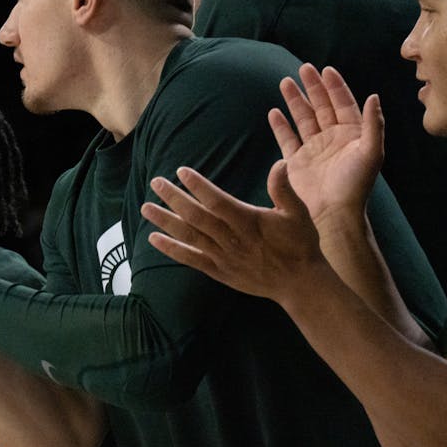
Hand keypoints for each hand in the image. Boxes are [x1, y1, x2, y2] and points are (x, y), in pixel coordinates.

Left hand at [141, 161, 332, 304]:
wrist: (300, 284)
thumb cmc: (300, 245)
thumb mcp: (298, 214)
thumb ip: (284, 189)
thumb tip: (279, 163)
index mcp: (249, 222)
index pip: (217, 201)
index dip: (198, 186)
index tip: (181, 171)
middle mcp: (231, 239)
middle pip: (196, 216)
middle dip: (174, 198)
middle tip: (156, 182)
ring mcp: (222, 257)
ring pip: (188, 236)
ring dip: (165, 221)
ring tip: (146, 207)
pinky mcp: (218, 271)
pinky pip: (190, 259)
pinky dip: (171, 249)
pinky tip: (153, 239)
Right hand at [270, 64, 383, 225]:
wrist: (333, 212)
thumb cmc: (355, 184)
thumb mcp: (372, 152)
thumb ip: (373, 124)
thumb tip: (373, 96)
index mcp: (351, 134)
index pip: (343, 103)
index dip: (335, 86)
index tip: (326, 69)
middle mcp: (332, 138)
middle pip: (321, 106)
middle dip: (313, 86)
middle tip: (303, 68)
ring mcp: (313, 148)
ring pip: (303, 118)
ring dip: (295, 100)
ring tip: (285, 82)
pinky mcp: (296, 161)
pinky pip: (287, 138)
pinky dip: (280, 125)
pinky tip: (274, 112)